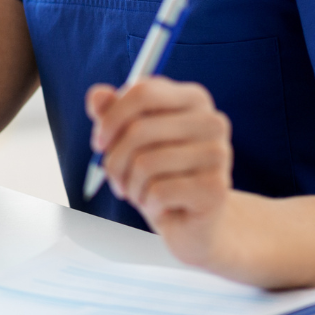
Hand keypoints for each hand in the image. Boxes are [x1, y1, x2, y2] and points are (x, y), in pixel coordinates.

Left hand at [86, 77, 234, 266]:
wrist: (192, 222)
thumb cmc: (159, 173)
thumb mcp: (130, 138)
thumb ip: (111, 112)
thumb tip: (97, 95)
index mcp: (193, 98)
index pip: (143, 93)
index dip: (111, 118)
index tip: (99, 142)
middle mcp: (212, 121)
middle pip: (139, 129)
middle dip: (115, 159)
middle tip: (114, 177)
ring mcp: (218, 154)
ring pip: (145, 163)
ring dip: (130, 185)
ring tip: (137, 192)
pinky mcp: (215, 189)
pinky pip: (158, 192)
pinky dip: (147, 203)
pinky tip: (157, 206)